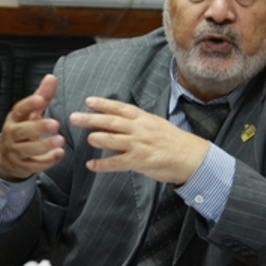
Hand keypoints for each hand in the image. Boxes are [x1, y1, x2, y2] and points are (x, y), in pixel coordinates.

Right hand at [0, 74, 64, 181]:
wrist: (7, 157)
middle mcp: (12, 134)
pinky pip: (34, 165)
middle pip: (21, 131)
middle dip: (38, 127)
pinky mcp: (22, 166)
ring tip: (61, 140)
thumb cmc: (23, 129)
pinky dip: (47, 161)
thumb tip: (51, 77)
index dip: (29, 104)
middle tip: (56, 123)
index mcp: (14, 119)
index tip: (42, 99)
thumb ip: (42, 96)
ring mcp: (15, 152)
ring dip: (44, 145)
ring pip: (27, 150)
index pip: (19, 109)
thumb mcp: (30, 113)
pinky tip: (60, 154)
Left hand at [68, 97, 209, 184]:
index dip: (103, 104)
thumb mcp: (157, 125)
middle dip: (91, 119)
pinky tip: (91, 165)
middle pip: (111, 121)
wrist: (191, 157)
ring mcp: (139, 145)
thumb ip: (138, 123)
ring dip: (97, 138)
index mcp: (144, 118)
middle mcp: (139, 129)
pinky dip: (102, 164)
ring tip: (87, 138)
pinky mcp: (139, 161)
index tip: (88, 101)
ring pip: (112, 140)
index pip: (120, 108)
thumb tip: (119, 122)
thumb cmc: (174, 141)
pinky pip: (117, 163)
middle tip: (74, 117)